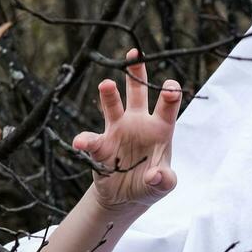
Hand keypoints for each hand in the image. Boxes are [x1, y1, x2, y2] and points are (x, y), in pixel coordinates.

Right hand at [73, 48, 180, 218]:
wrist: (127, 196)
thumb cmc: (151, 184)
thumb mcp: (164, 185)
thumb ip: (164, 180)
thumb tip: (155, 175)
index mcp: (160, 129)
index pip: (167, 108)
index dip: (170, 95)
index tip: (171, 86)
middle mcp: (138, 123)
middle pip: (137, 93)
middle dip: (136, 74)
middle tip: (134, 54)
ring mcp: (118, 130)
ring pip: (112, 106)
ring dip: (109, 95)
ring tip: (106, 84)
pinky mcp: (100, 145)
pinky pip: (91, 140)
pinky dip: (86, 141)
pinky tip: (81, 143)